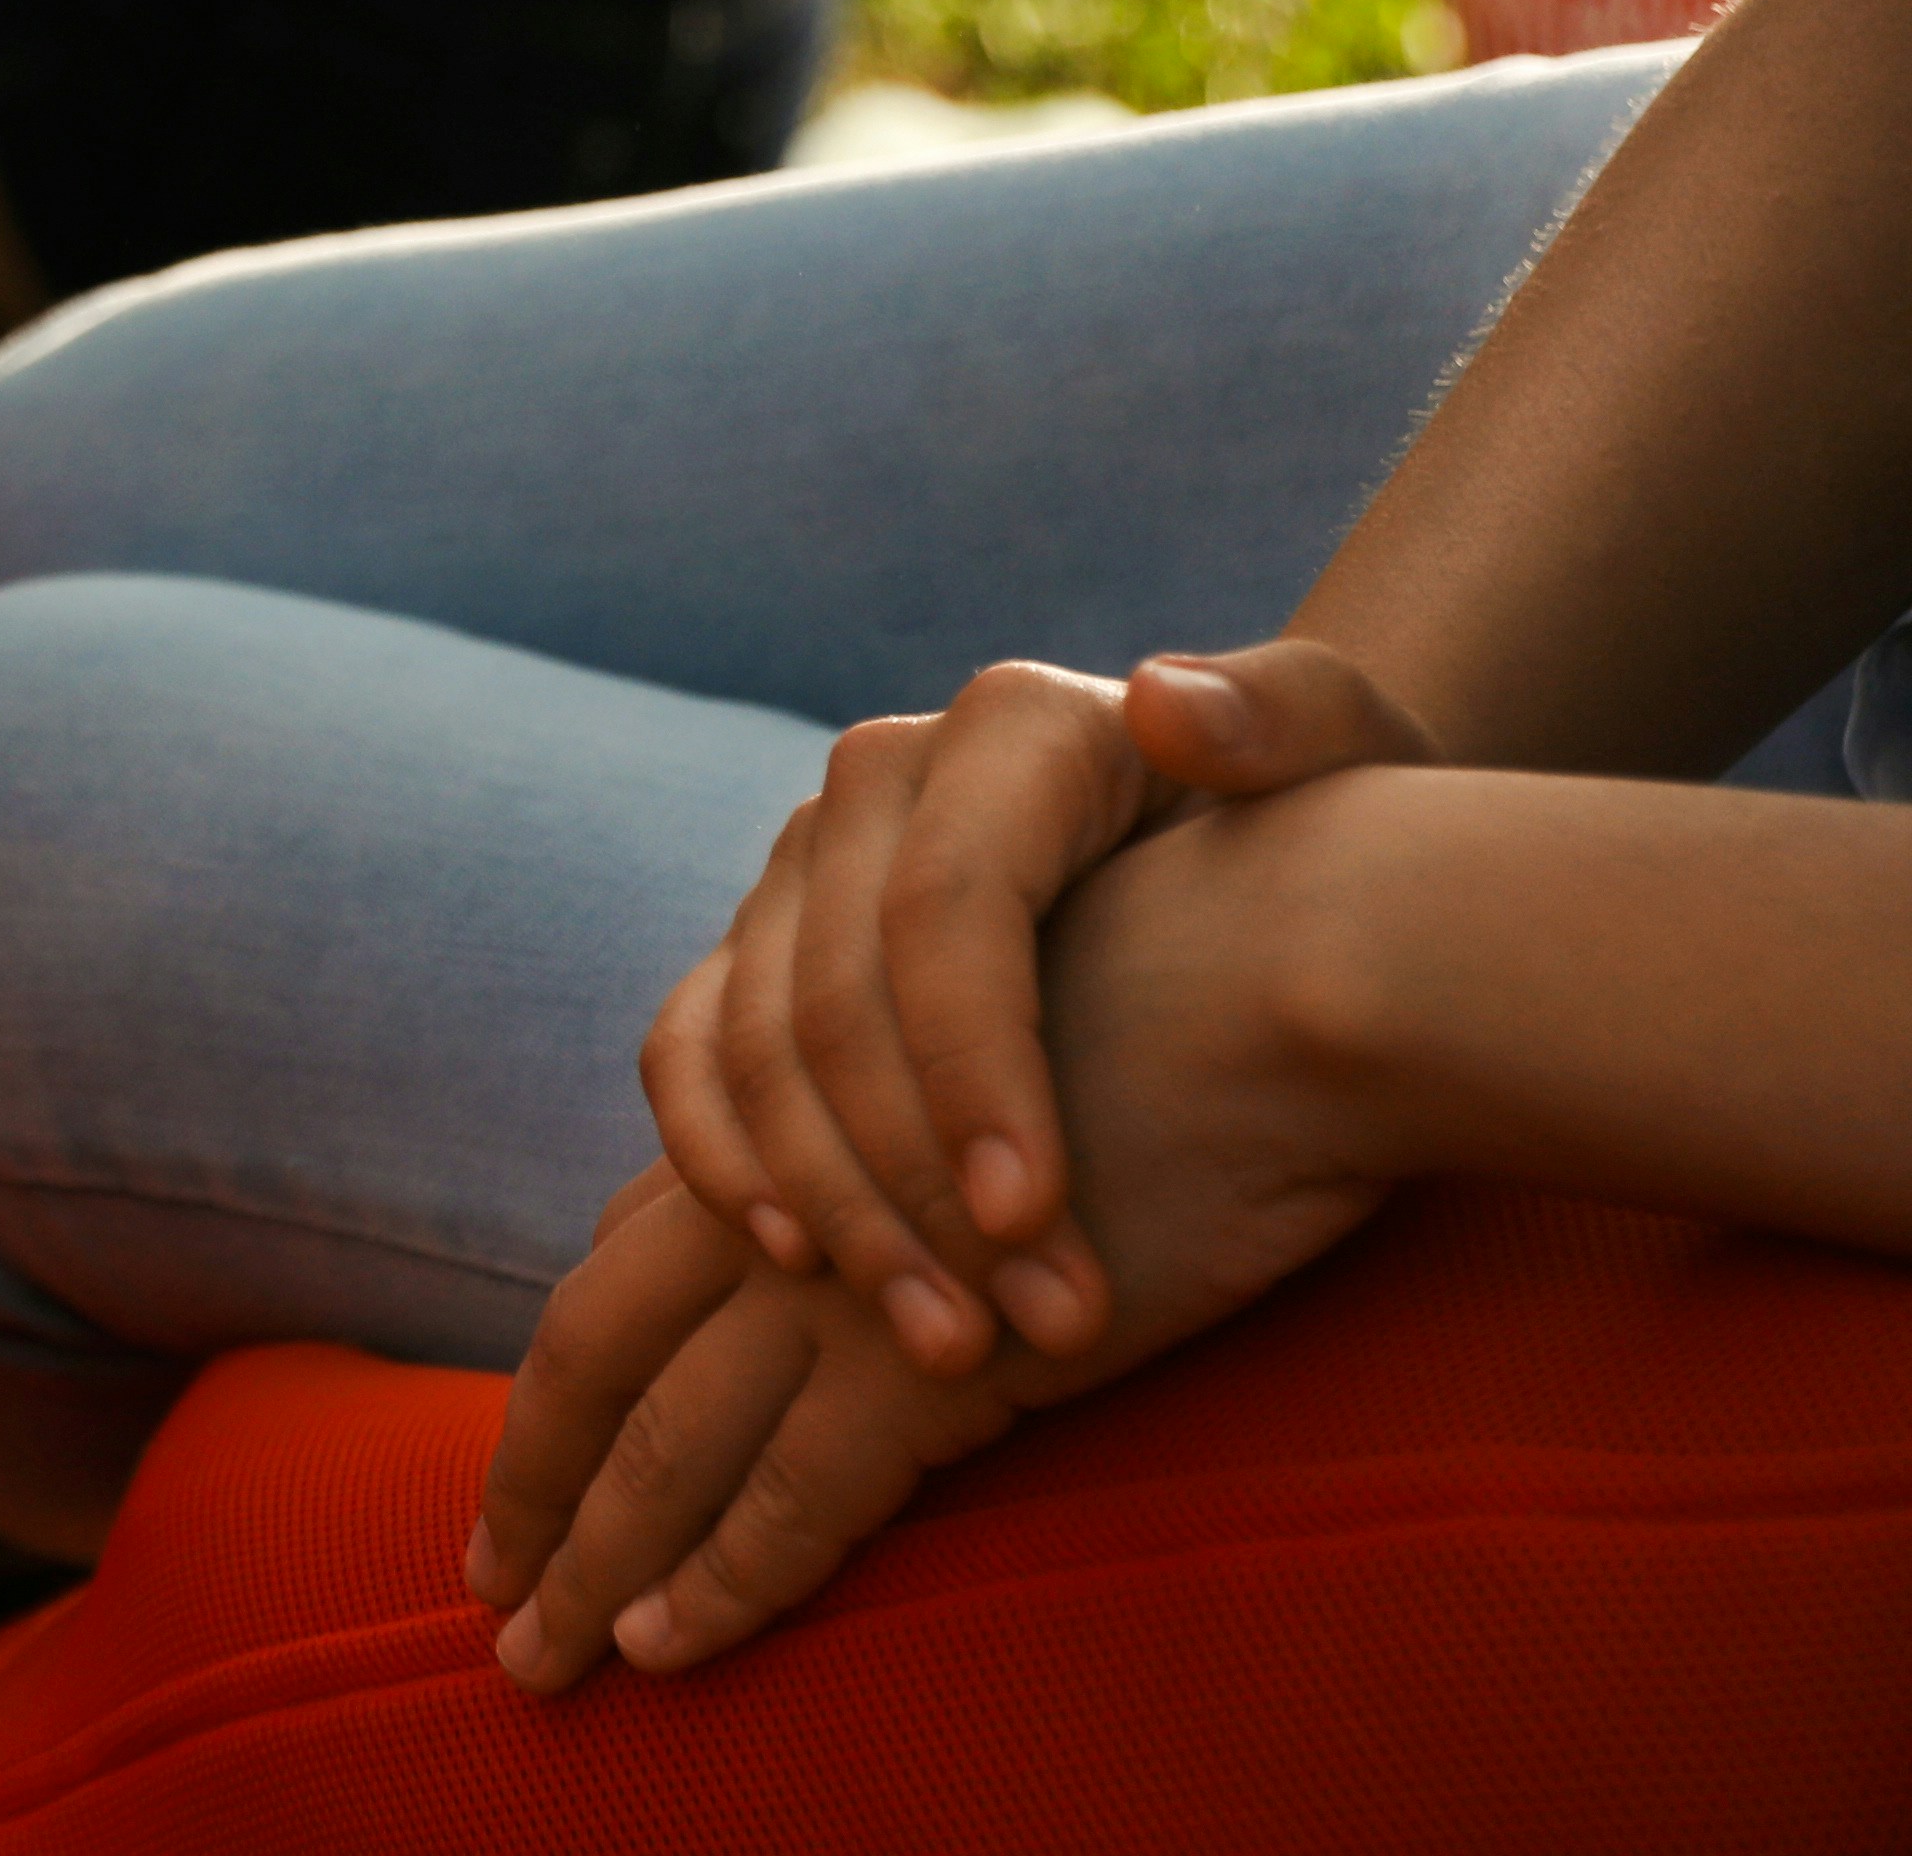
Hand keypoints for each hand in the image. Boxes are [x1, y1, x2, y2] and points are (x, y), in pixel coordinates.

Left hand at [487, 794, 1401, 1684]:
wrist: (1296, 969)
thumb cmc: (1206, 999)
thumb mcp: (1035, 1056)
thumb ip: (935, 1125)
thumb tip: (925, 1230)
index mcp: (798, 1101)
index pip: (640, 1246)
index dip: (576, 1363)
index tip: (535, 1460)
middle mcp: (787, 1175)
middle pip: (597, 1334)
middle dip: (535, 1473)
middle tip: (482, 1590)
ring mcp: (844, 1260)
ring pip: (668, 1430)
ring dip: (599, 1553)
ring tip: (547, 1663)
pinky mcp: (928, 1341)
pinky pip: (797, 1485)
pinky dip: (729, 1574)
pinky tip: (669, 1642)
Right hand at [642, 637, 1428, 1371]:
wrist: (1259, 842)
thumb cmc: (1331, 821)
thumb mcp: (1360, 752)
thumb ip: (1296, 715)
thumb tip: (1173, 707)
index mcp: (1015, 729)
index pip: (946, 906)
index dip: (971, 1068)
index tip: (1036, 1219)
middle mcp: (883, 778)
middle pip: (834, 992)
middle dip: (912, 1184)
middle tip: (1014, 1333)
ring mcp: (808, 859)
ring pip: (749, 1037)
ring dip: (830, 1204)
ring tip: (943, 1341)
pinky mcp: (764, 942)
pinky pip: (688, 1050)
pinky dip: (720, 1156)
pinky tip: (800, 1260)